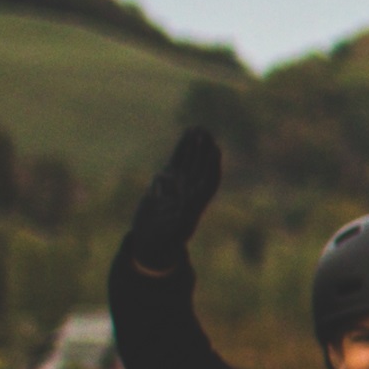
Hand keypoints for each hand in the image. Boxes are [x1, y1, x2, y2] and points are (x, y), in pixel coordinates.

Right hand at [124, 124, 221, 269]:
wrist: (153, 240)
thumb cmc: (164, 239)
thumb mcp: (172, 231)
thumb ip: (176, 219)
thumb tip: (180, 212)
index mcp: (197, 202)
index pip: (209, 179)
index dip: (212, 164)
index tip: (215, 149)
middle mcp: (192, 190)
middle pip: (201, 166)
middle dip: (204, 149)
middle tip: (206, 131)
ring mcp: (181, 183)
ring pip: (190, 160)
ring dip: (194, 144)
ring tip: (198, 128)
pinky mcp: (169, 180)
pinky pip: (178, 160)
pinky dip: (182, 148)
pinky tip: (187, 135)